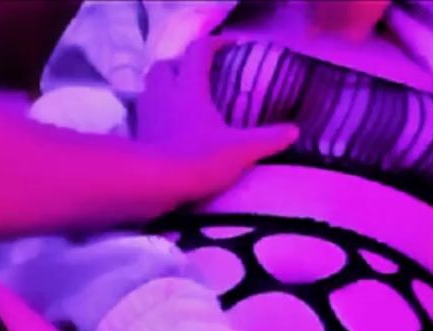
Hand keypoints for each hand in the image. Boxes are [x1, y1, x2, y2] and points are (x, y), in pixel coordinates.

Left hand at [136, 37, 299, 205]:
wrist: (154, 184)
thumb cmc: (198, 159)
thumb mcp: (241, 150)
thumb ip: (268, 139)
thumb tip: (294, 130)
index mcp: (190, 88)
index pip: (199, 52)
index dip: (215, 44)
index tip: (231, 46)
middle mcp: (164, 93)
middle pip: (166, 66)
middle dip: (181, 65)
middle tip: (199, 76)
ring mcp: (147, 113)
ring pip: (152, 88)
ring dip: (166, 88)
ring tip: (185, 101)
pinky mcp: (138, 134)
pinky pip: (147, 113)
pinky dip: (159, 113)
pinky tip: (172, 127)